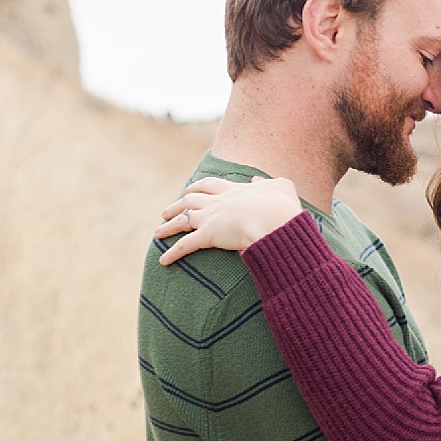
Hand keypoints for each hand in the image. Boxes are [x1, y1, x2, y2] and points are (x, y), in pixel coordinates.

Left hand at [156, 176, 302, 265]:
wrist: (275, 219)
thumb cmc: (282, 205)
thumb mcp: (281, 187)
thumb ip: (268, 183)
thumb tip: (258, 179)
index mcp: (234, 190)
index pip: (210, 185)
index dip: (198, 187)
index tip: (190, 189)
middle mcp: (218, 202)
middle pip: (190, 200)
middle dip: (177, 205)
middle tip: (167, 211)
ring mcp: (211, 218)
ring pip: (182, 219)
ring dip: (168, 226)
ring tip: (158, 232)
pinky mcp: (208, 236)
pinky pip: (185, 245)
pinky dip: (172, 253)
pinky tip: (163, 260)